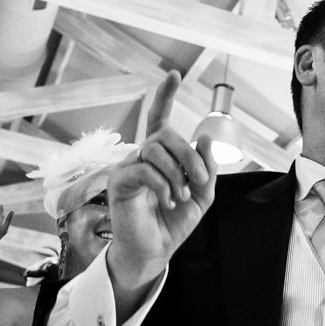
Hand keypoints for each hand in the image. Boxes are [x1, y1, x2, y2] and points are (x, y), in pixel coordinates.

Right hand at [107, 71, 216, 291]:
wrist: (155, 251)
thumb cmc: (174, 223)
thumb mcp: (201, 195)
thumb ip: (205, 168)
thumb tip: (203, 136)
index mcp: (162, 156)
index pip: (160, 119)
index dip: (166, 95)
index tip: (174, 74)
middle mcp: (142, 156)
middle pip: (166, 135)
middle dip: (189, 155)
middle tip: (200, 181)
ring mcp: (128, 167)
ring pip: (155, 150)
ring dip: (177, 173)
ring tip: (182, 197)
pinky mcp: (119, 182)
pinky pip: (143, 170)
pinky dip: (162, 185)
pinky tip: (169, 201)